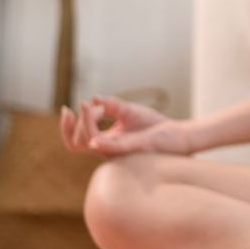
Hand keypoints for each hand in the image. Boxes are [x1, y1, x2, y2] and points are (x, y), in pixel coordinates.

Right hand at [59, 95, 193, 156]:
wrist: (179, 135)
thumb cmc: (154, 126)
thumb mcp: (129, 111)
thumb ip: (111, 106)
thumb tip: (93, 98)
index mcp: (106, 142)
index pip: (77, 139)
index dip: (70, 124)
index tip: (74, 106)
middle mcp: (109, 149)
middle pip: (76, 144)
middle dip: (71, 126)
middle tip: (76, 108)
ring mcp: (121, 150)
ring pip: (91, 143)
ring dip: (86, 124)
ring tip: (89, 107)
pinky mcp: (136, 147)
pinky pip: (114, 148)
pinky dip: (101, 141)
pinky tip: (94, 135)